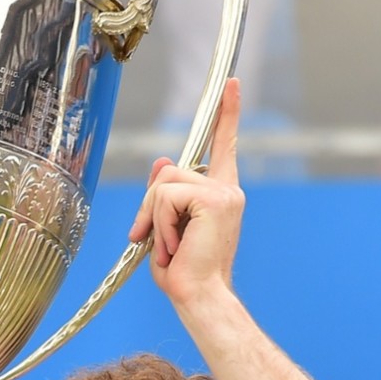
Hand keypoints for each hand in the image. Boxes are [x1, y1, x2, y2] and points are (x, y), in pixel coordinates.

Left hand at [131, 79, 243, 308]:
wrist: (199, 296)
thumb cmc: (183, 271)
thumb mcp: (164, 226)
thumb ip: (164, 194)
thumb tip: (161, 160)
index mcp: (220, 194)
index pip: (223, 146)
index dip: (226, 114)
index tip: (231, 83)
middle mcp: (227, 189)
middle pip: (169, 172)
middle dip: (149, 206)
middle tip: (151, 239)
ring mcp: (223, 193)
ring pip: (163, 185)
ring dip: (154, 219)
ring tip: (169, 247)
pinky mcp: (213, 200)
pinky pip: (166, 198)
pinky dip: (159, 224)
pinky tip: (173, 246)